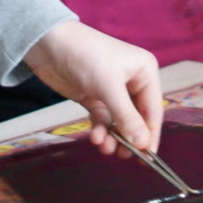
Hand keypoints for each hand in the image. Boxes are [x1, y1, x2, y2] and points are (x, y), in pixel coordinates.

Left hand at [22, 20, 162, 154]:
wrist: (48, 44)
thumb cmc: (86, 55)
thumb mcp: (109, 87)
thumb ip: (127, 117)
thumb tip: (143, 144)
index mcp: (145, 71)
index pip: (153, 109)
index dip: (151, 134)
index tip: (148, 158)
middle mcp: (132, 81)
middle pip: (137, 118)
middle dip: (129, 137)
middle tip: (122, 155)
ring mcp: (112, 90)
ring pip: (119, 122)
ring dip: (113, 136)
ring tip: (103, 146)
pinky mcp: (94, 97)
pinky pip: (103, 119)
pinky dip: (100, 130)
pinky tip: (95, 137)